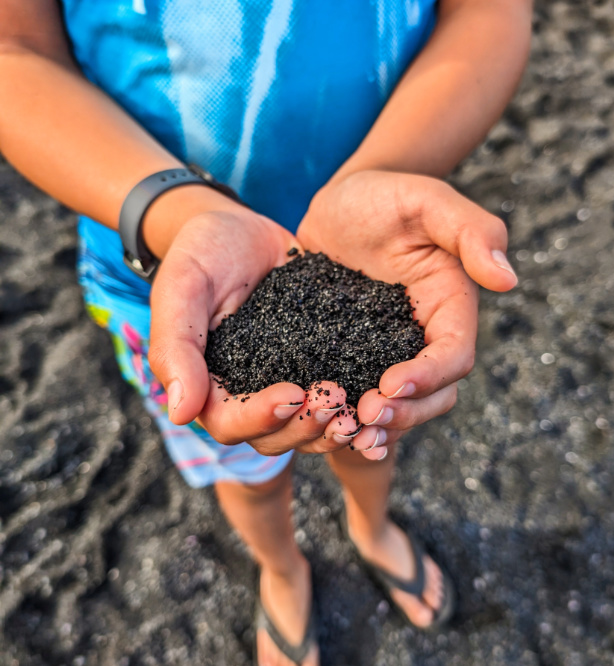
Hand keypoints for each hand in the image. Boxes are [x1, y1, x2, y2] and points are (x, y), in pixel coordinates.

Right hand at [148, 205, 387, 456]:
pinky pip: (339, 396)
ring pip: (310, 428)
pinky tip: (385, 396)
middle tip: (337, 400)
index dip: (261, 418)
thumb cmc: (201, 252)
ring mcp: (286, 383)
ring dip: (335, 426)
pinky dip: (360, 404)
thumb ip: (176, 347)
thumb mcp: (182, 288)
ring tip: (362, 409)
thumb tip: (180, 413)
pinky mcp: (320, 365)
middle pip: (275, 437)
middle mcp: (249, 395)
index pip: (230, 423)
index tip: (292, 394)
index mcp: (209, 387)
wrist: (240, 227)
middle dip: (307, 426)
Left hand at [296, 170, 517, 441]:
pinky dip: (348, 416)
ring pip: (401, 406)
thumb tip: (507, 279)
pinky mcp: (353, 356)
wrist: (341, 203)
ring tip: (346, 432)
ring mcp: (390, 352)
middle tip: (364, 418)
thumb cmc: (387, 195)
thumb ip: (472, 231)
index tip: (390, 384)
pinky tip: (323, 426)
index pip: (454, 355)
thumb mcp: (428, 200)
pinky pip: (359, 395)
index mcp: (451, 307)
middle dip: (405, 413)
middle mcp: (425, 337)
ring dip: (379, 427)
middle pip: (434, 395)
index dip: (429, 376)